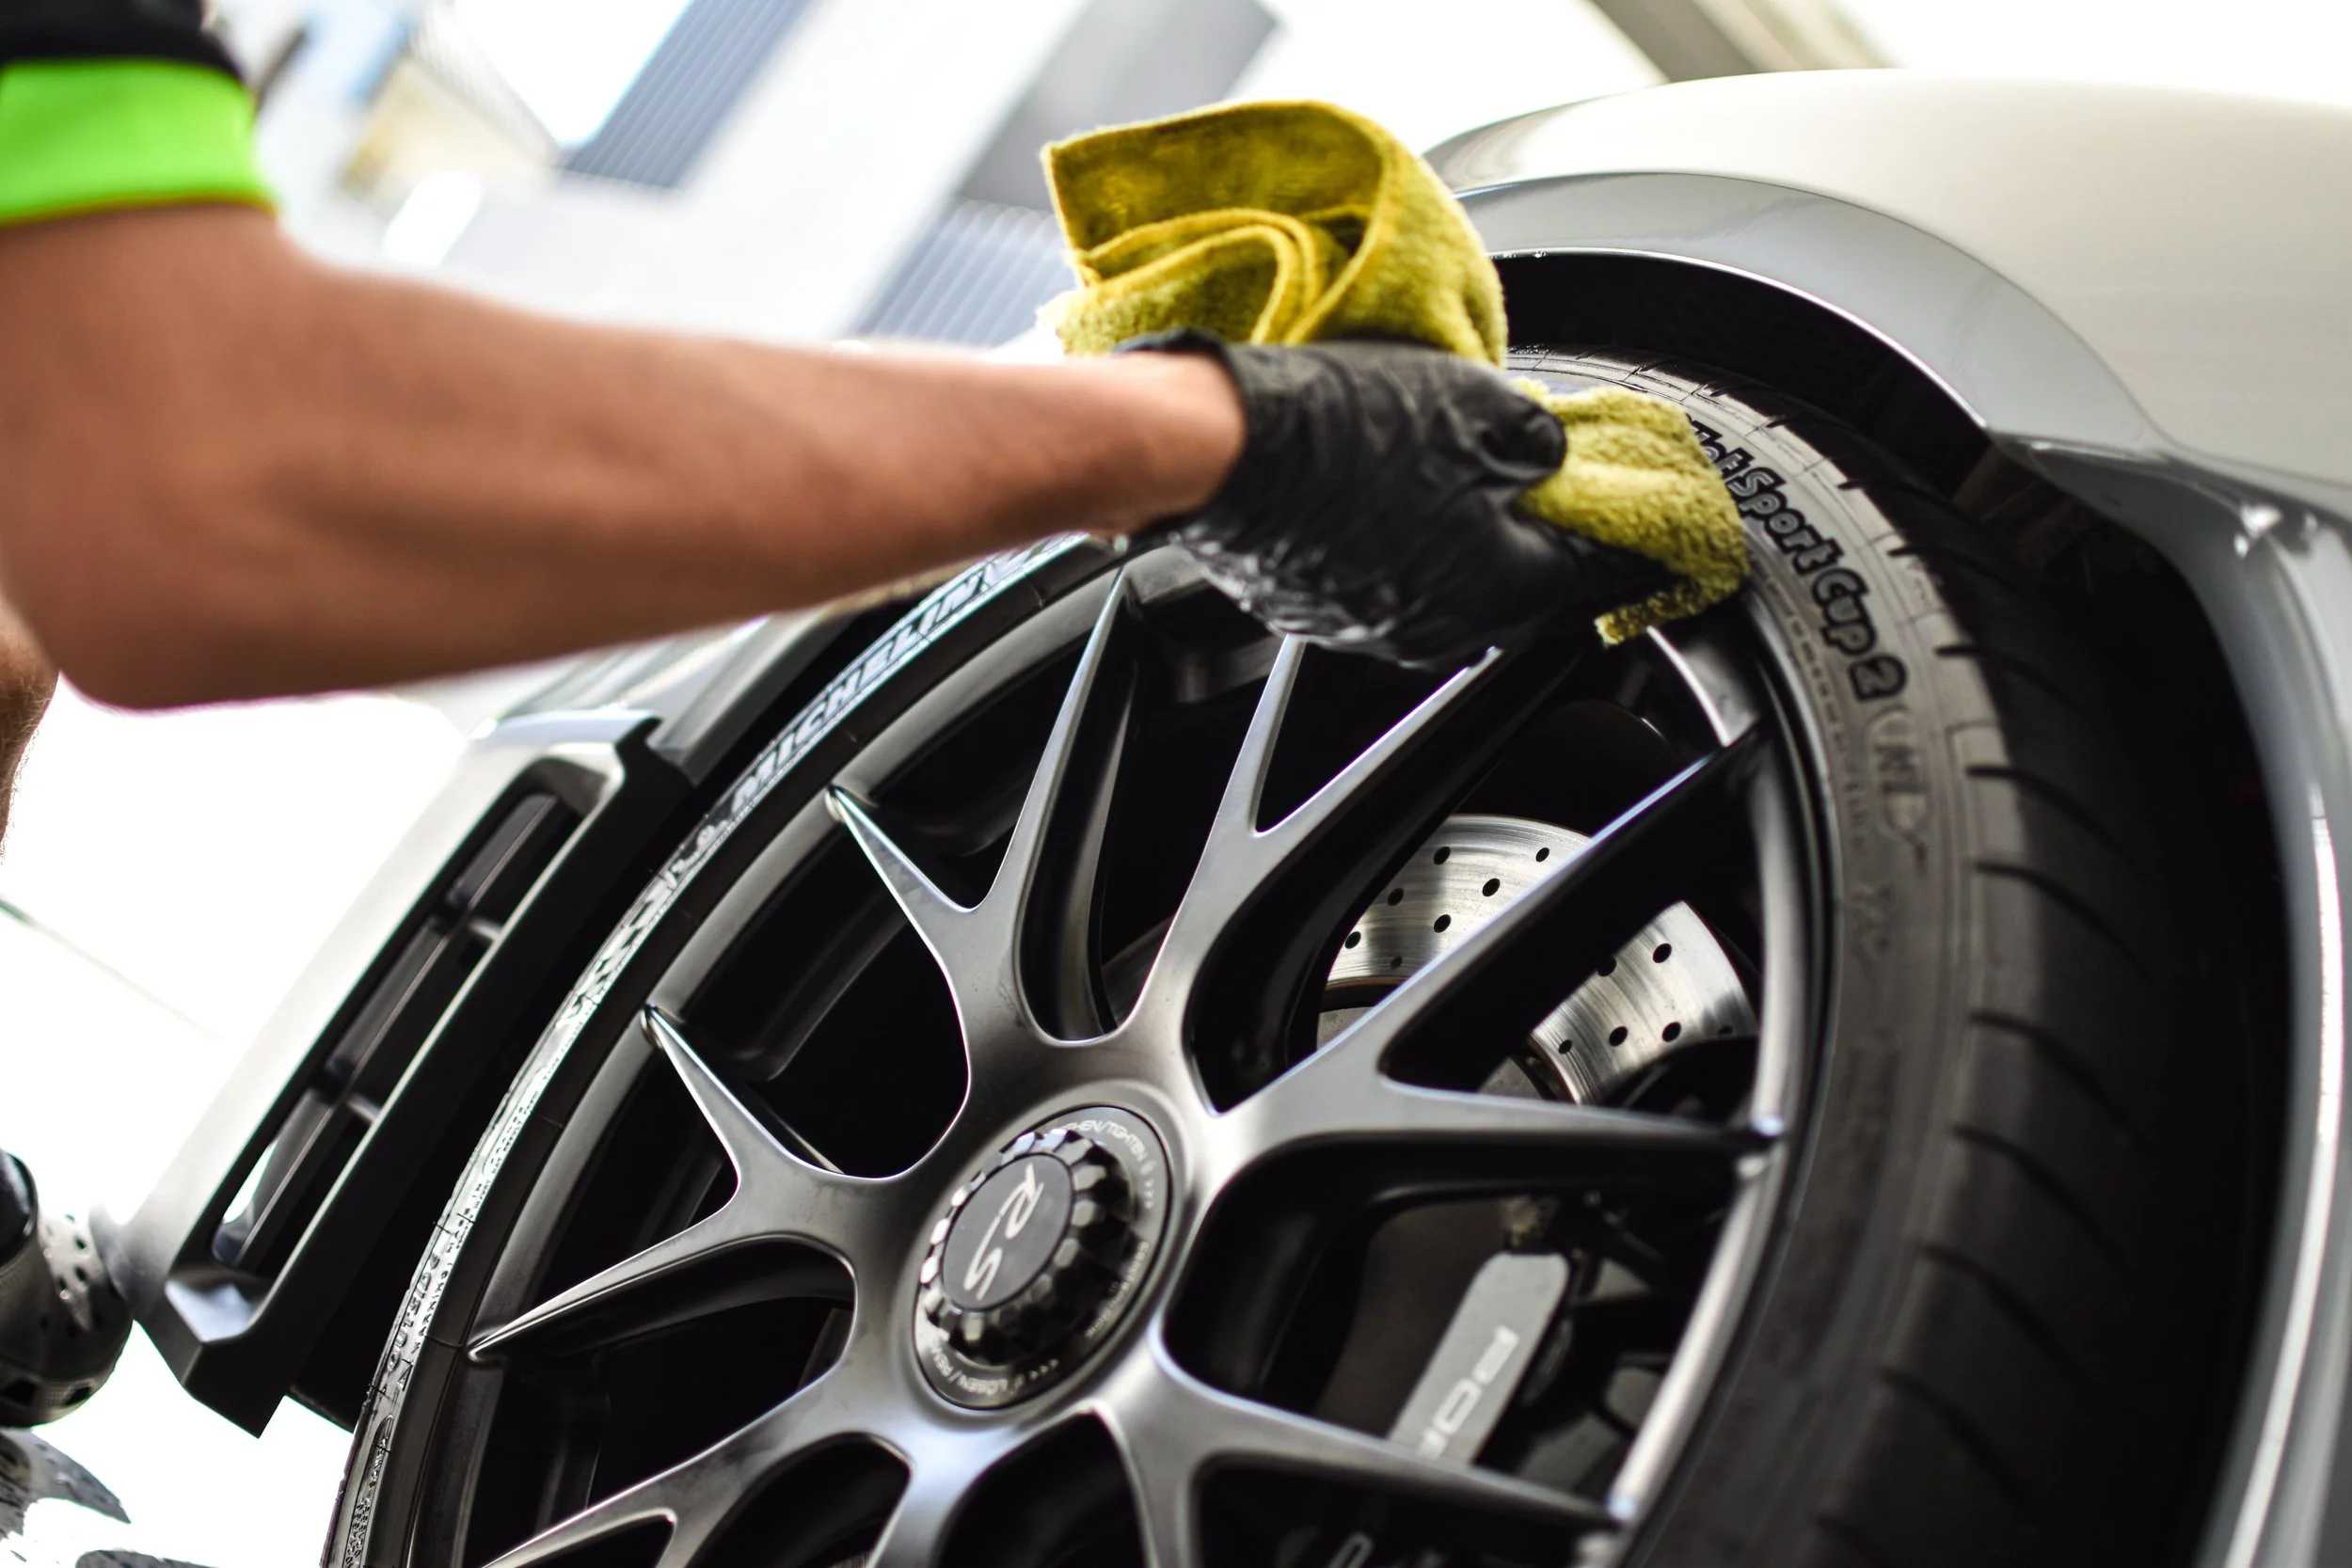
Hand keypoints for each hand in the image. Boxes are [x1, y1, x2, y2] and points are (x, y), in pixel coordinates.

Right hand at [1119, 331, 1670, 667]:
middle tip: (1560, 491)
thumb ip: (1536, 439)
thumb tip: (1544, 453)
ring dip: (1466, 537)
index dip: (1634, 548)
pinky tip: (1386, 485)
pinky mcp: (1311, 606)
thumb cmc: (1343, 428)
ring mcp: (1369, 625)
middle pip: (1520, 589)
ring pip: (1447, 585)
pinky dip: (1402, 539)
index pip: (1594, 576)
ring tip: (1461, 472)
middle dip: (1543, 540)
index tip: (1662, 538)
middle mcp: (1439, 628)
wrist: (1218, 447)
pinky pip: (1383, 576)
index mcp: (1499, 587)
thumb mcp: (1478, 404)